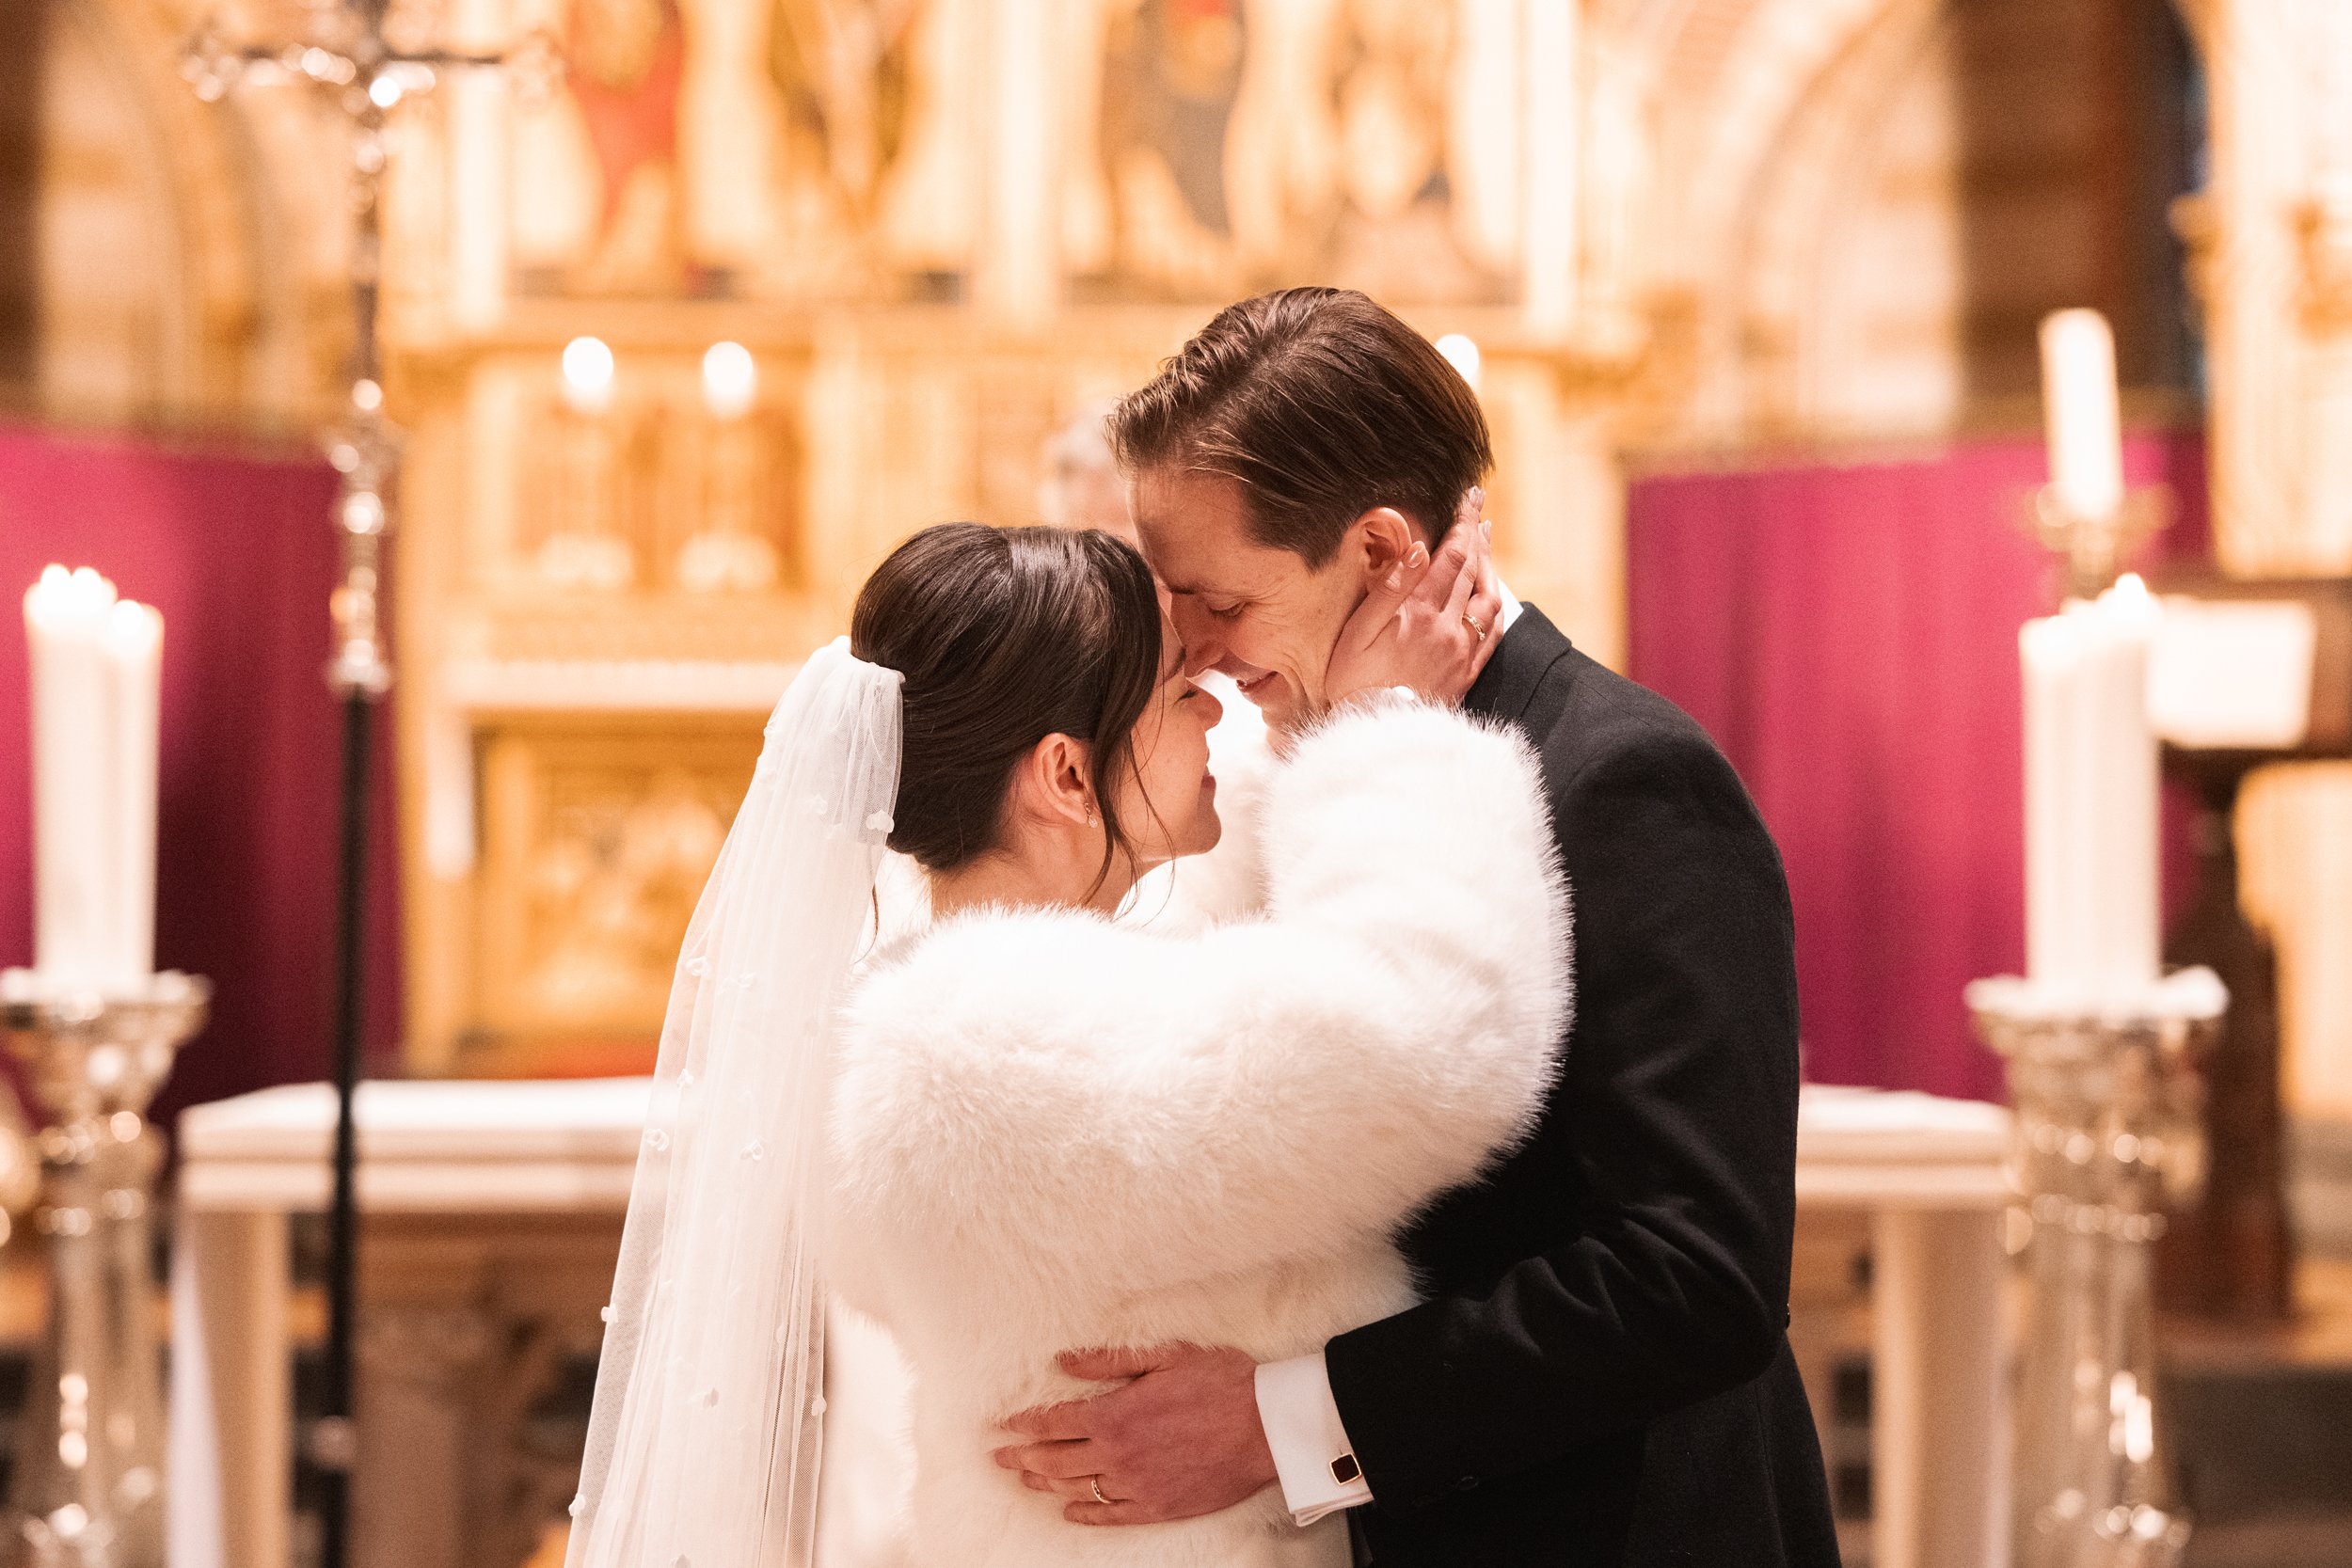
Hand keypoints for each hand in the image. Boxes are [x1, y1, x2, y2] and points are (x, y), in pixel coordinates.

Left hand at [991, 1343, 1277, 1525]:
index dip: (1022, 1424)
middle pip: (1054, 1459)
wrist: (1266, 1426)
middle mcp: (1117, 1455)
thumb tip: (1062, 1361)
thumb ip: (1107, 1361)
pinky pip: (1109, 1516)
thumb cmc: (1220, 1382)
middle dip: (1021, 1457)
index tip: (1001, 1425)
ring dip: (1044, 1483)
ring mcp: (1135, 1485)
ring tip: (1025, 1478)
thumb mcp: (1163, 1356)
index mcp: (1114, 1414)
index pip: (1052, 1421)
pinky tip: (1068, 1509)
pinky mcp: (1157, 1507)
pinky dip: (1083, 1514)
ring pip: (1076, 1488)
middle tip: (997, 1457)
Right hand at [1322, 487, 1502, 710]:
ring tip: (1485, 541)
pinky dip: (1495, 605)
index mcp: (1421, 614)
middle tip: (1477, 505)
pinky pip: (1492, 633)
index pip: (1451, 556)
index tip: (1468, 496)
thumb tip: (1417, 550)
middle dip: (1476, 533)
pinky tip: (1491, 595)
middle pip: (1472, 570)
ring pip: (1488, 599)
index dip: (1462, 522)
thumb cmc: (1352, 686)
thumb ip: (1388, 589)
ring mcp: (1462, 652)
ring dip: (1488, 565)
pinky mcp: (1466, 675)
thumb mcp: (1356, 634)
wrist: (1375, 738)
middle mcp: (1449, 629)